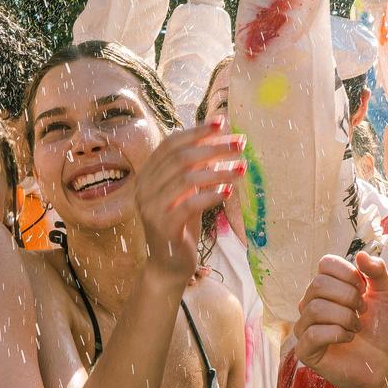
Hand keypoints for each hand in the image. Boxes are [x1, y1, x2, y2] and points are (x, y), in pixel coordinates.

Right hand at [136, 123, 244, 283]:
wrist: (168, 265)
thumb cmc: (181, 225)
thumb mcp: (190, 192)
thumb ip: (199, 168)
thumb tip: (222, 137)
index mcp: (148, 175)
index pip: (171, 144)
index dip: (196, 131)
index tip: (222, 122)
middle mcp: (144, 188)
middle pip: (181, 157)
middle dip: (213, 147)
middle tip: (241, 144)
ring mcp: (150, 207)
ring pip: (187, 178)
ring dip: (219, 170)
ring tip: (242, 169)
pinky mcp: (163, 226)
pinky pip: (190, 204)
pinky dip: (212, 194)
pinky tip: (229, 191)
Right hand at [294, 252, 387, 387]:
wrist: (386, 363)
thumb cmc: (382, 329)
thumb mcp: (386, 294)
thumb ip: (377, 272)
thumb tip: (360, 254)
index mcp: (327, 287)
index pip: (325, 264)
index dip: (348, 274)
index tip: (364, 290)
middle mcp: (311, 303)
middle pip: (318, 284)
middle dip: (348, 298)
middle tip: (362, 312)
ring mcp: (305, 327)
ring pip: (315, 308)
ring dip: (345, 318)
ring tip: (356, 328)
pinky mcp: (305, 350)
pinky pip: (313, 333)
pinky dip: (338, 334)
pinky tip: (348, 339)